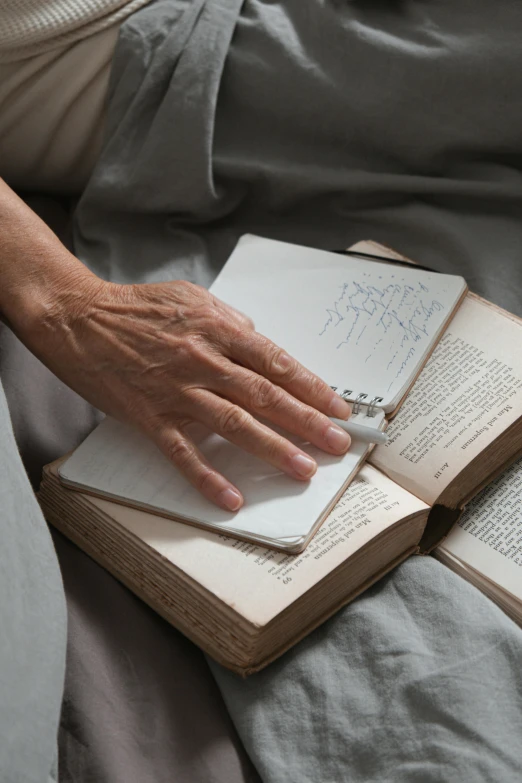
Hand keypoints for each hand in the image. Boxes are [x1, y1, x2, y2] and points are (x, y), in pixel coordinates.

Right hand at [31, 277, 351, 510]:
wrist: (78, 317)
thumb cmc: (135, 307)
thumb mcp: (191, 297)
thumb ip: (229, 320)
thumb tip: (259, 341)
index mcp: (218, 330)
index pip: (276, 362)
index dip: (312, 388)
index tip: (338, 408)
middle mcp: (204, 360)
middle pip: (266, 395)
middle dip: (307, 422)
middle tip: (338, 444)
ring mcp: (177, 390)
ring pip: (235, 423)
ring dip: (273, 448)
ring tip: (304, 470)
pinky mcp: (150, 416)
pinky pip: (183, 451)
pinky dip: (207, 477)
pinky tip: (231, 498)